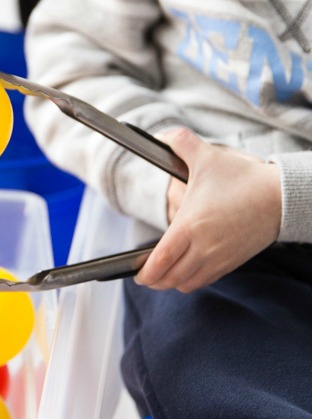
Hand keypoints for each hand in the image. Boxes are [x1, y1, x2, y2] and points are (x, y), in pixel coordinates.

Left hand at [135, 128, 281, 291]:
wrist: (281, 197)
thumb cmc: (244, 178)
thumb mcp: (209, 157)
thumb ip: (181, 143)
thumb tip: (163, 135)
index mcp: (191, 226)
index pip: (161, 261)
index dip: (146, 272)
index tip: (137, 274)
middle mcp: (203, 247)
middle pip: (171, 278)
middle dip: (154, 280)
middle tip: (145, 276)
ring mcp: (219, 258)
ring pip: (187, 283)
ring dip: (172, 282)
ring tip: (163, 275)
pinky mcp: (232, 262)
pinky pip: (205, 280)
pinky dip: (191, 280)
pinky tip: (186, 270)